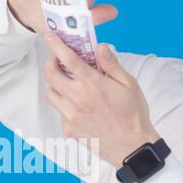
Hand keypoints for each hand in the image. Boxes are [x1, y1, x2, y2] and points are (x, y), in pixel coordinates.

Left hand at [42, 32, 159, 168]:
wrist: (132, 146)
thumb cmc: (133, 114)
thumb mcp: (128, 84)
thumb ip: (111, 64)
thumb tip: (100, 46)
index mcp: (92, 84)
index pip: (67, 59)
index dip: (56, 45)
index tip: (50, 36)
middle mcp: (77, 98)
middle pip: (51, 75)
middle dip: (51, 63)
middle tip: (58, 61)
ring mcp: (71, 116)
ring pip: (51, 94)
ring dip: (56, 86)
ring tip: (69, 85)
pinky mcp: (69, 129)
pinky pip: (59, 112)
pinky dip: (65, 106)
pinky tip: (79, 107)